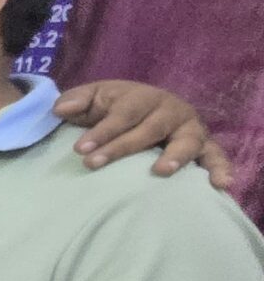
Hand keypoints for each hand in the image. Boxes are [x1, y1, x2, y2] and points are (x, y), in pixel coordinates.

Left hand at [58, 80, 234, 186]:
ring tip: (161, 171)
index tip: (80, 150)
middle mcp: (170, 110)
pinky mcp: (204, 145)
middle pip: (149, 129)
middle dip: (122, 147)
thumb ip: (77, 101)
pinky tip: (220, 184)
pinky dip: (220, 168)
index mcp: (143, 96)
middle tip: (94, 164)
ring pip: (187, 140)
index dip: (102, 131)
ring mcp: (190, 128)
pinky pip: (216, 156)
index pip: (122, 114)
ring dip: (176, 155)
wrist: (146, 107)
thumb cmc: (116, 106)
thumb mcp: (95, 98)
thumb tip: (60, 109)